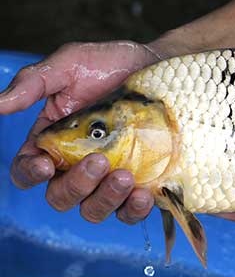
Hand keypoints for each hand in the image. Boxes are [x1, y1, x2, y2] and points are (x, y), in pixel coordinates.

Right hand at [0, 41, 160, 223]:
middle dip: (76, 185)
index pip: (28, 169)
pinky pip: (131, 212)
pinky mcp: (142, 183)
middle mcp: (78, 165)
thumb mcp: (72, 64)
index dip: (31, 173)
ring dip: (105, 200)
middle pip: (61, 196)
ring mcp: (111, 177)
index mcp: (53, 141)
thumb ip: (35, 82)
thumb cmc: (114, 65)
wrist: (164, 67)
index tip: (46, 164)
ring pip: (95, 209)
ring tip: (125, 178)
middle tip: (99, 161)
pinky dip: (134, 210)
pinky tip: (144, 195)